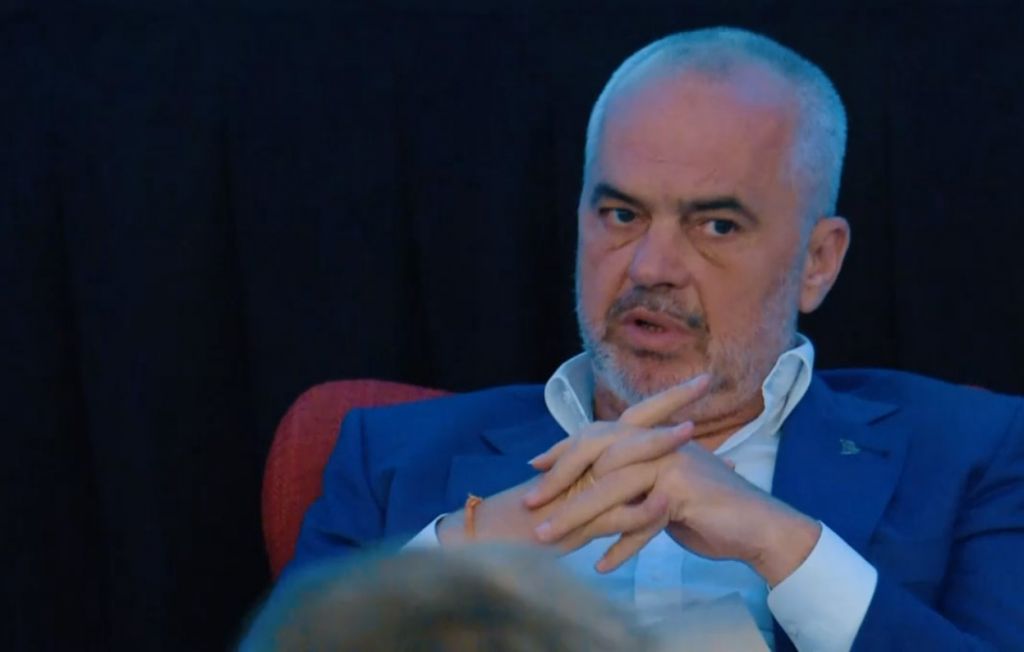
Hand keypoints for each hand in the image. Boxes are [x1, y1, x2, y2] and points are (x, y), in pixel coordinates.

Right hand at [437, 373, 710, 549]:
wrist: (498, 540)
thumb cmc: (541, 517)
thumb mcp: (582, 493)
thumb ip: (610, 479)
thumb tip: (649, 471)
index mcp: (594, 453)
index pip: (635, 418)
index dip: (667, 400)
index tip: (701, 381)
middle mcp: (589, 462)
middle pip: (632, 423)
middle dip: (669, 402)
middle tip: (703, 380)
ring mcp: (583, 489)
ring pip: (623, 461)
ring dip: (655, 446)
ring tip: (688, 435)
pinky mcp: (578, 523)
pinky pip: (613, 515)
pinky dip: (641, 511)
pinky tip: (666, 505)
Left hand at [534, 438, 820, 583]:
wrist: (757, 527)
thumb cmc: (707, 508)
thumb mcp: (661, 486)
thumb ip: (632, 478)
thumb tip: (594, 482)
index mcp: (649, 437)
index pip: (595, 435)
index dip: (563, 449)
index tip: (534, 465)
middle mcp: (657, 444)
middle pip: (595, 459)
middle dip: (559, 483)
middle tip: (529, 506)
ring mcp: (669, 466)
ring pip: (611, 491)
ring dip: (577, 518)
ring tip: (549, 540)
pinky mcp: (680, 493)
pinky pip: (639, 522)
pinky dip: (620, 546)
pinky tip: (601, 566)